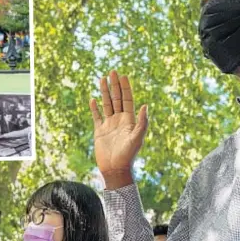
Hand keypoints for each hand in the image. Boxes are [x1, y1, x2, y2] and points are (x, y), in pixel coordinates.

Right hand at [90, 71, 147, 186]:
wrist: (115, 169)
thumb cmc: (128, 155)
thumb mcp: (137, 138)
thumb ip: (142, 122)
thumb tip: (146, 105)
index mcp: (129, 120)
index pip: (127, 100)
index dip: (125, 88)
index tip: (123, 76)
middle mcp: (119, 120)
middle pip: (116, 99)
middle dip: (115, 85)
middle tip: (112, 71)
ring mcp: (109, 125)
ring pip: (106, 104)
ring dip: (105, 92)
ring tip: (102, 79)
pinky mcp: (99, 131)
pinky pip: (96, 117)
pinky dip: (94, 108)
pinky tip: (93, 99)